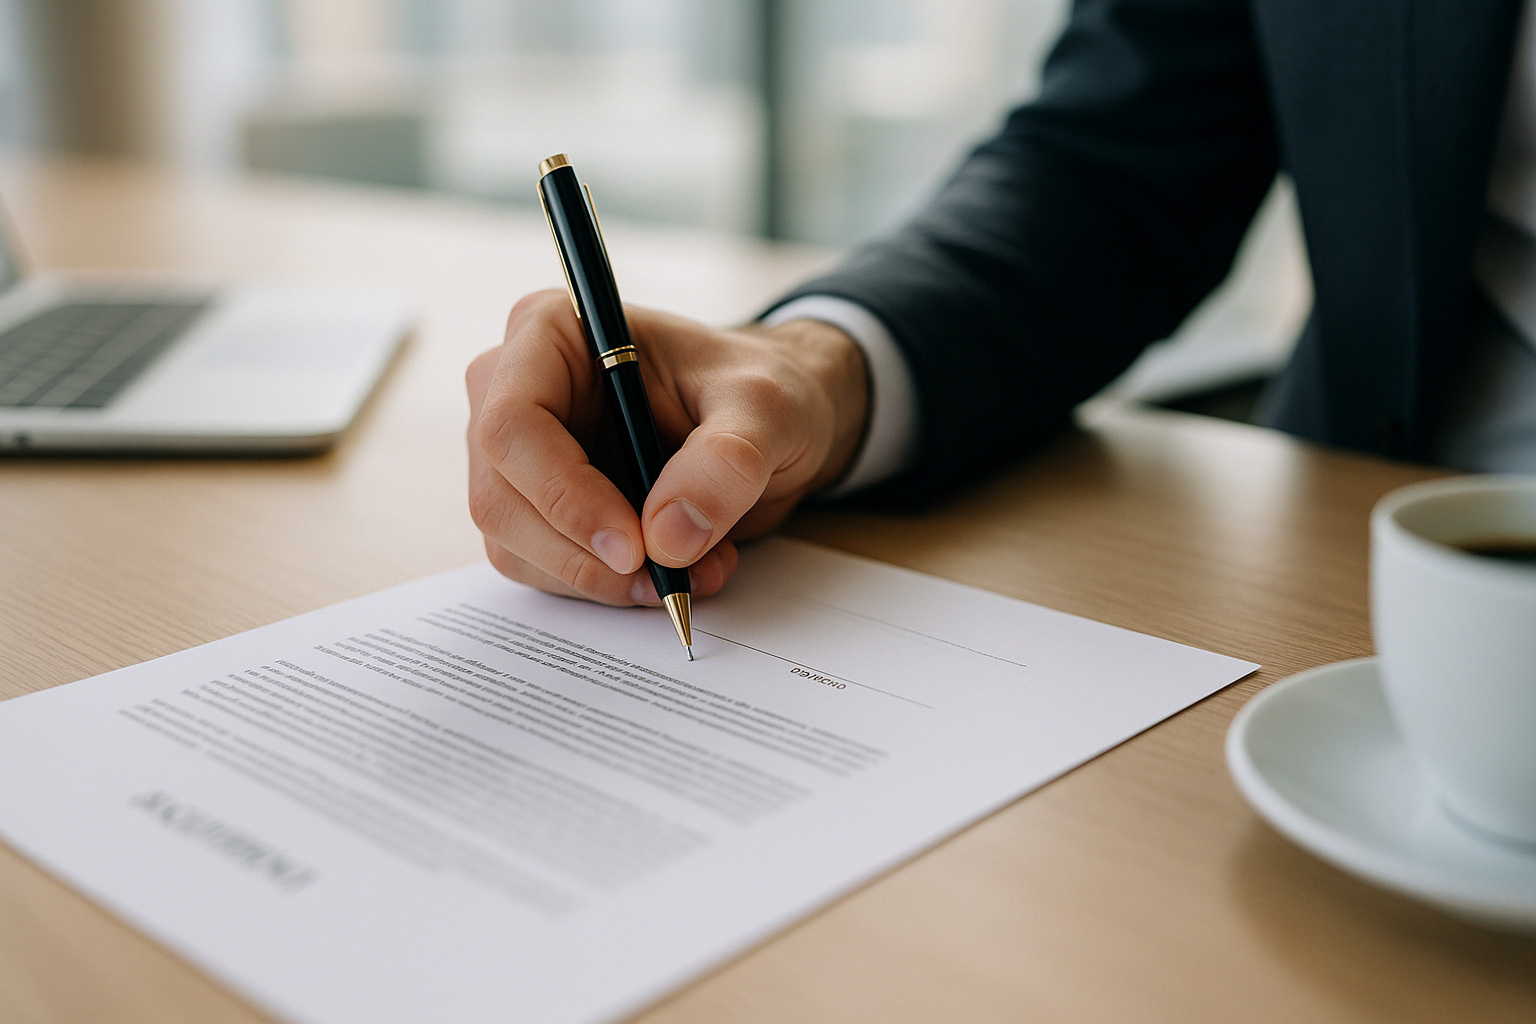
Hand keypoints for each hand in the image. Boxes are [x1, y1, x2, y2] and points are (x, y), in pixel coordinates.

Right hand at [466, 290, 868, 604]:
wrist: (768, 427)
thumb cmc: (758, 393)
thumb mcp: (766, 410)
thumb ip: (726, 461)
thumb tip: (668, 535)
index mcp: (551, 333)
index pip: (512, 426)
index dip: (563, 495)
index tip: (634, 547)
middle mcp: (513, 391)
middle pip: (500, 496)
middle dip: (583, 554)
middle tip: (667, 577)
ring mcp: (518, 456)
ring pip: (514, 544)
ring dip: (601, 580)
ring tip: (696, 570)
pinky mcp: (536, 508)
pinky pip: (542, 568)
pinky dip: (606, 587)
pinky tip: (673, 571)